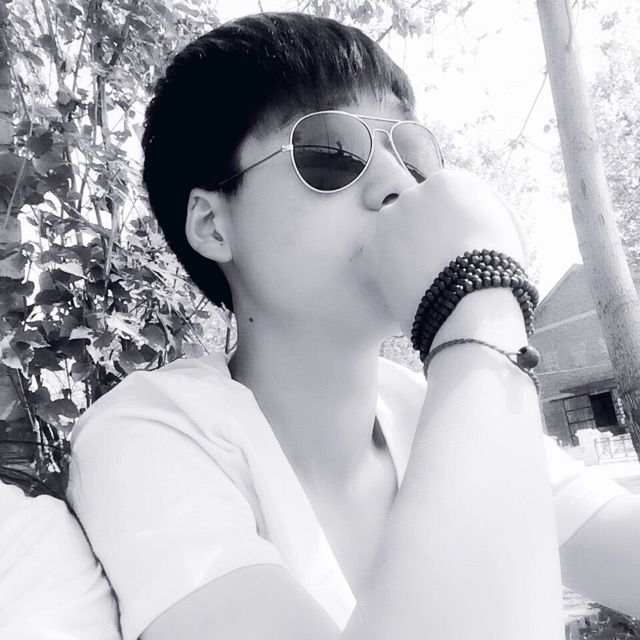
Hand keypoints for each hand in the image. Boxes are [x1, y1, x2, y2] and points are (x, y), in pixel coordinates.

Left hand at [363, 169, 529, 336]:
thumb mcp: (501, 222)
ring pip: (397, 233)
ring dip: (408, 249)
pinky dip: (393, 270)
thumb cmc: (496, 264)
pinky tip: (412, 284)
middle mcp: (412, 192)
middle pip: (419, 212)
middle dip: (428, 233)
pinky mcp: (372, 249)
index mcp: (447, 181)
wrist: (470, 299)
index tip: (460, 243)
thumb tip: (464, 216)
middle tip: (443, 262)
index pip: (445, 197)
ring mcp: (388, 220)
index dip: (454, 223)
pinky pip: (381, 257)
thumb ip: (476, 209)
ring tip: (428, 277)